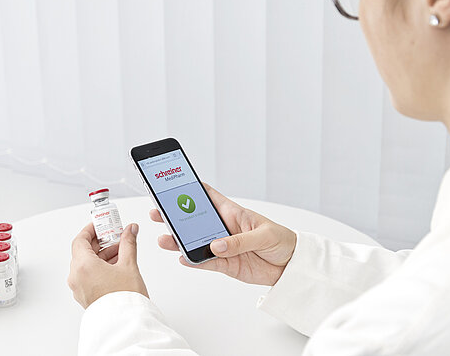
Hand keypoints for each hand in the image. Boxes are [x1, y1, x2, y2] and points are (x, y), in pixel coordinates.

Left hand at [67, 222, 148, 308]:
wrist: (125, 323)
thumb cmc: (124, 298)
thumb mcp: (129, 264)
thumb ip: (128, 243)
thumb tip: (130, 230)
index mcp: (83, 266)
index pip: (80, 239)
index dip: (91, 229)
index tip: (102, 224)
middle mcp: (77, 277)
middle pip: (83, 251)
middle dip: (100, 241)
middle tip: (115, 235)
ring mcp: (79, 288)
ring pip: (86, 263)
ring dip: (101, 254)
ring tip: (120, 251)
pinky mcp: (85, 295)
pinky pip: (88, 275)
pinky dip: (99, 266)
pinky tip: (116, 265)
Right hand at [149, 183, 296, 285]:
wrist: (291, 266)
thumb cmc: (281, 240)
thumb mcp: (264, 235)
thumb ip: (240, 241)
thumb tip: (216, 245)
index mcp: (233, 212)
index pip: (208, 196)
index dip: (192, 188)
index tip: (174, 183)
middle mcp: (223, 228)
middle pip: (195, 219)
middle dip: (176, 215)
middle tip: (159, 213)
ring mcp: (222, 247)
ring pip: (195, 241)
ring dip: (180, 240)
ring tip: (165, 239)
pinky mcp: (225, 264)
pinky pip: (205, 262)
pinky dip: (193, 261)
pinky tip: (182, 257)